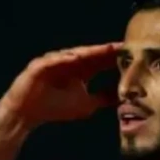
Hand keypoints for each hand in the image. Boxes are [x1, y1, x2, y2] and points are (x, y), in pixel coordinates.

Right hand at [0, 43, 121, 127]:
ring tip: (103, 49)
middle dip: (106, 50)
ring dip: (88, 51)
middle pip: (90, 54)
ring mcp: (54, 61)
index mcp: (80, 70)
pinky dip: (63, 58)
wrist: (27, 113)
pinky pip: (53, 60)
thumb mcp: (87, 104)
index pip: (100, 61)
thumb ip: (104, 98)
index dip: (114, 57)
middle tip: (122, 46)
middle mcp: (69, 62)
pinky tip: (74, 58)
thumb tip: (124, 96)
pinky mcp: (40, 65)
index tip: (132, 54)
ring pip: (74, 54)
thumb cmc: (55, 107)